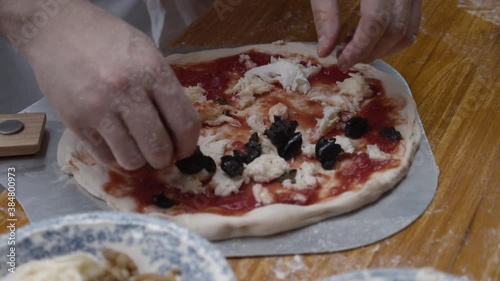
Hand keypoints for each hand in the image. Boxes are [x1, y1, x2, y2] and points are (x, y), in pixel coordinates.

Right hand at [20, 1, 199, 169]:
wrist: (57, 29)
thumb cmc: (108, 40)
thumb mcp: (147, 53)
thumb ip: (164, 88)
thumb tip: (179, 130)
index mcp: (153, 71)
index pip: (185, 123)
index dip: (188, 145)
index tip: (183, 150)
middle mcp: (128, 91)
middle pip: (159, 148)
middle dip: (164, 158)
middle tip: (160, 155)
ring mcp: (98, 108)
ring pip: (131, 159)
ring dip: (138, 160)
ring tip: (135, 148)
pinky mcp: (75, 121)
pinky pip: (104, 156)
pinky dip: (113, 155)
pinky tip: (112, 141)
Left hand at [311, 0, 421, 70]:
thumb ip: (324, 13)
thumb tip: (325, 50)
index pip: (375, 22)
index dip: (359, 48)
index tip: (341, 62)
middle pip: (395, 30)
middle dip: (371, 52)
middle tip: (346, 58)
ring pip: (408, 30)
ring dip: (383, 49)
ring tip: (355, 47)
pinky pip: (412, 22)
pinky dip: (393, 38)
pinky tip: (369, 35)